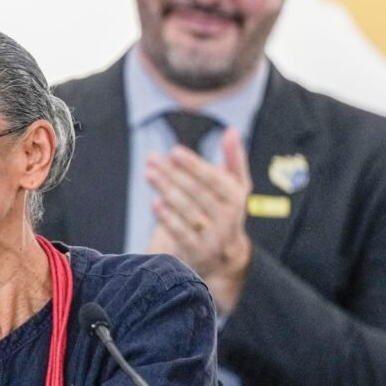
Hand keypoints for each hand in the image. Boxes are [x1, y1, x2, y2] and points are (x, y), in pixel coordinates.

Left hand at [144, 127, 252, 312]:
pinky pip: (180, 233)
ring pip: (187, 211)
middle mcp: (227, 219)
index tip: (174, 151)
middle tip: (152, 157)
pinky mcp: (196, 252)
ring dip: (167, 191)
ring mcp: (212, 237)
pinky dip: (167, 217)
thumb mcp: (236, 186)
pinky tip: (154, 202)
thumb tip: (232, 130)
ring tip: (149, 173)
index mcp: (237, 198)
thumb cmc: (224, 210)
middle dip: (173, 174)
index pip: (214, 179)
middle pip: (197, 193)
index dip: (194, 165)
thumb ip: (234, 158)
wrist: (223, 256)